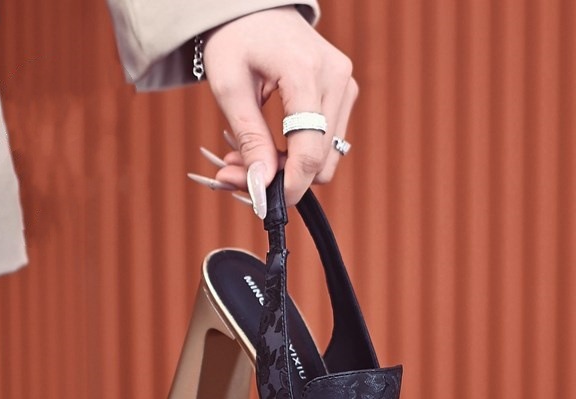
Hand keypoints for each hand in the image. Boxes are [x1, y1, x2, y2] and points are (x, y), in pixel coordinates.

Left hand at [200, 6, 357, 216]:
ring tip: (250, 159)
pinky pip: (328, 143)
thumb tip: (262, 186)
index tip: (264, 203)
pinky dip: (299, 155)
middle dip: (283, 178)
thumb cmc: (236, 39)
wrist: (257, 7)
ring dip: (290, 169)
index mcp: (305, 72)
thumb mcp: (229, 87)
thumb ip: (249, 139)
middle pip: (321, 160)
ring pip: (327, 158)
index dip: (290, 185)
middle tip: (239, 175)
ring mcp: (346, 86)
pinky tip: (270, 147)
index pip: (309, 149)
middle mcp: (336, 79)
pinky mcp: (346, 94)